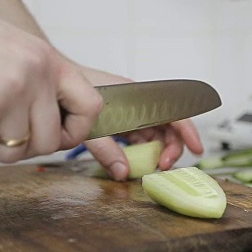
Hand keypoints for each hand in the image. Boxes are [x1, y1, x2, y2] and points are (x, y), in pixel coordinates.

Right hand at [0, 0, 102, 162]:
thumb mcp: (7, 48)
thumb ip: (31, 82)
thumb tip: (44, 125)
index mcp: (46, 59)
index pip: (91, 107)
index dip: (74, 132)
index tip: (54, 137)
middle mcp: (34, 74)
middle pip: (47, 141)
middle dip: (16, 147)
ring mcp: (7, 92)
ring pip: (10, 152)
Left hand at [74, 66, 204, 179]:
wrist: (53, 79)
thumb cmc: (72, 91)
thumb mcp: (90, 124)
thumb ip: (107, 149)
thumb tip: (124, 173)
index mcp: (138, 95)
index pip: (174, 111)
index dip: (189, 131)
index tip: (197, 150)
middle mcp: (138, 102)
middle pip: (168, 126)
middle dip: (171, 147)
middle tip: (162, 167)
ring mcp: (130, 111)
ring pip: (154, 133)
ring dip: (155, 151)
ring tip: (151, 167)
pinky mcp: (120, 120)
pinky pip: (138, 137)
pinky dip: (141, 150)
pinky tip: (136, 161)